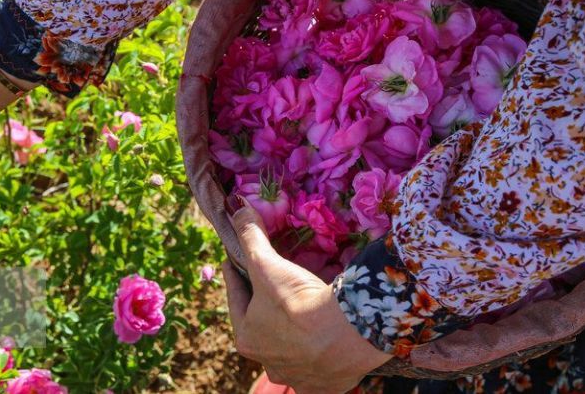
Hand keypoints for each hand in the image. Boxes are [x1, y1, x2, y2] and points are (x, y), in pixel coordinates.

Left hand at [224, 205, 390, 393]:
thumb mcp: (268, 264)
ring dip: (291, 335)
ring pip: (288, 351)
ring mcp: (297, 376)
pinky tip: (326, 343)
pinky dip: (319, 355)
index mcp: (247, 338)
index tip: (235, 262)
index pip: (236, 299)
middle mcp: (268, 362)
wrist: (349, 335)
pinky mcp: (326, 385)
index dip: (236, 276)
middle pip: (262, 327)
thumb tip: (236, 208)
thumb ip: (251, 237)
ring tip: (302, 313)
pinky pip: (318, 367)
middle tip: (272, 287)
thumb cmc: (299, 301)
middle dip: (264, 308)